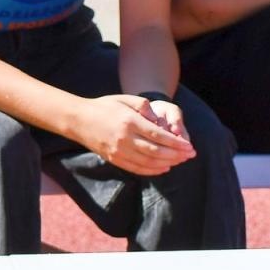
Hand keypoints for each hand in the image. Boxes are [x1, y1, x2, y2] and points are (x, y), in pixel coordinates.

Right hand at [75, 95, 195, 175]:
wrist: (79, 120)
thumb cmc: (105, 106)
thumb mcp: (125, 98)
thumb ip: (144, 106)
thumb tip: (159, 121)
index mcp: (129, 122)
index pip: (158, 135)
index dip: (176, 143)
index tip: (189, 146)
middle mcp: (125, 139)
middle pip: (156, 152)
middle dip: (176, 155)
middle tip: (189, 155)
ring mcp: (118, 151)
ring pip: (148, 163)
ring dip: (167, 164)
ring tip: (180, 161)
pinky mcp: (114, 159)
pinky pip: (137, 169)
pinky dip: (152, 171)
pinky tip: (164, 168)